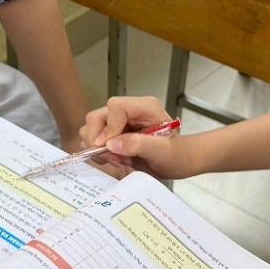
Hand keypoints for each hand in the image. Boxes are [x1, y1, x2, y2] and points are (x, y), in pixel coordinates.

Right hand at [79, 97, 194, 179]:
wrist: (177, 162)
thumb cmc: (175, 156)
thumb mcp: (162, 152)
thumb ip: (138, 145)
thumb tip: (110, 144)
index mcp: (144, 107)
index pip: (115, 107)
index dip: (108, 128)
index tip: (110, 148)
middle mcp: (129, 110)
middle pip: (97, 116)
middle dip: (98, 140)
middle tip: (113, 158)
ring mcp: (120, 120)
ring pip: (92, 126)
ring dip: (98, 147)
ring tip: (116, 159)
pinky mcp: (113, 131)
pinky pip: (94, 137)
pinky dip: (98, 151)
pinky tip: (114, 159)